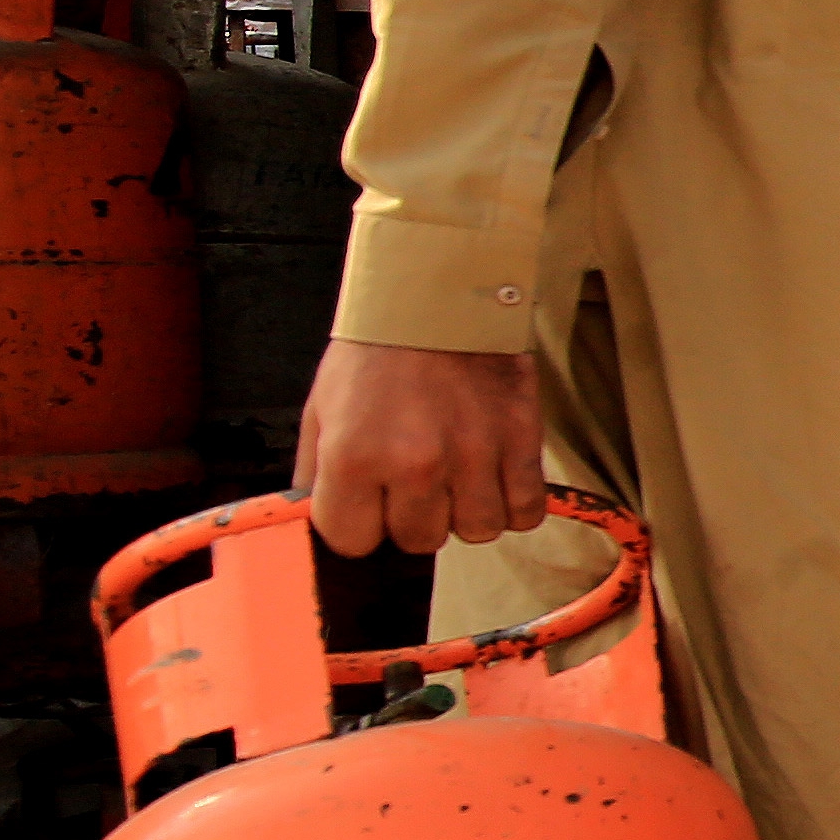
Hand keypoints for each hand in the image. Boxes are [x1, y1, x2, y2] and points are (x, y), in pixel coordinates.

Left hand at [298, 343, 550, 555]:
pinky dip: (511, 505)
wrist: (438, 297)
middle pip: (417, 541)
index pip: (353, 542)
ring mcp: (474, 456)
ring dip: (465, 513)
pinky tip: (494, 481)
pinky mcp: (520, 442)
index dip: (358, 524)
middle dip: (412, 518)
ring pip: (475, 532)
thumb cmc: (374, 354)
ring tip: (458, 480)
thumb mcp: (320, 410)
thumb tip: (319, 524)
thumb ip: (315, 473)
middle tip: (414, 483)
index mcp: (353, 457)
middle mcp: (415, 465)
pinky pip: (524, 512)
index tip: (366, 503)